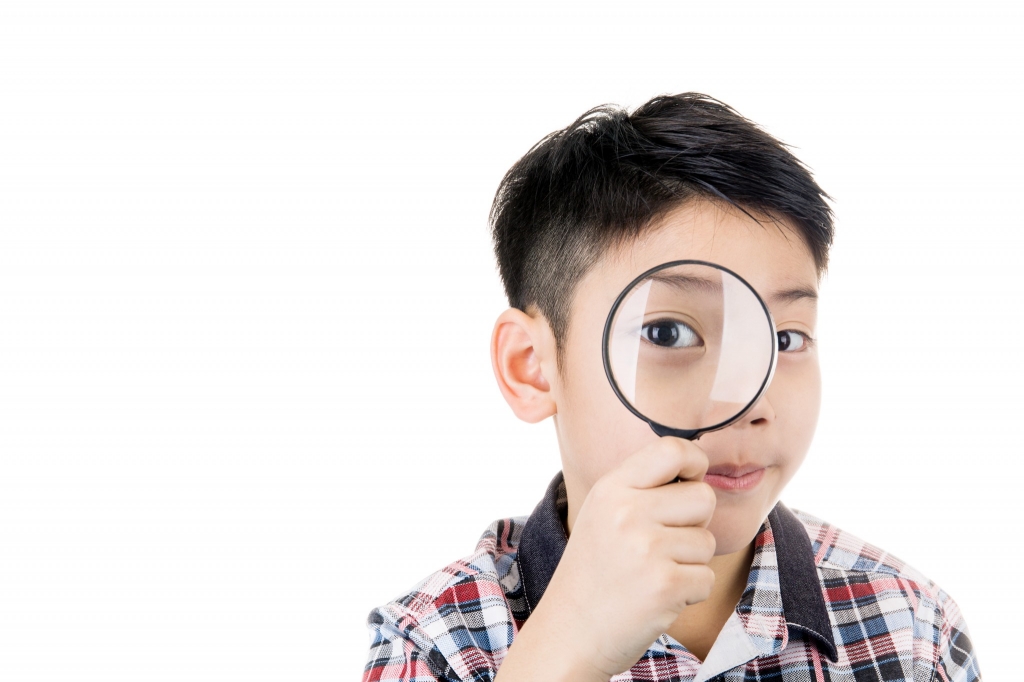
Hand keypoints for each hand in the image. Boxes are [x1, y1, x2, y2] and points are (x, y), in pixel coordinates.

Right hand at [496, 438, 715, 681]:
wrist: (569, 633)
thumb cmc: (594, 572)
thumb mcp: (604, 514)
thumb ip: (642, 488)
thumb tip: (695, 467)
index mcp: (612, 489)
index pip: (672, 450)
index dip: (696, 461)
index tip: (693, 479)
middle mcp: (627, 512)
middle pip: (702, 497)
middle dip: (695, 522)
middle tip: (665, 544)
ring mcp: (647, 549)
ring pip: (707, 542)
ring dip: (690, 563)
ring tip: (652, 573)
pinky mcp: (666, 585)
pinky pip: (706, 578)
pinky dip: (689, 592)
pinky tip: (658, 597)